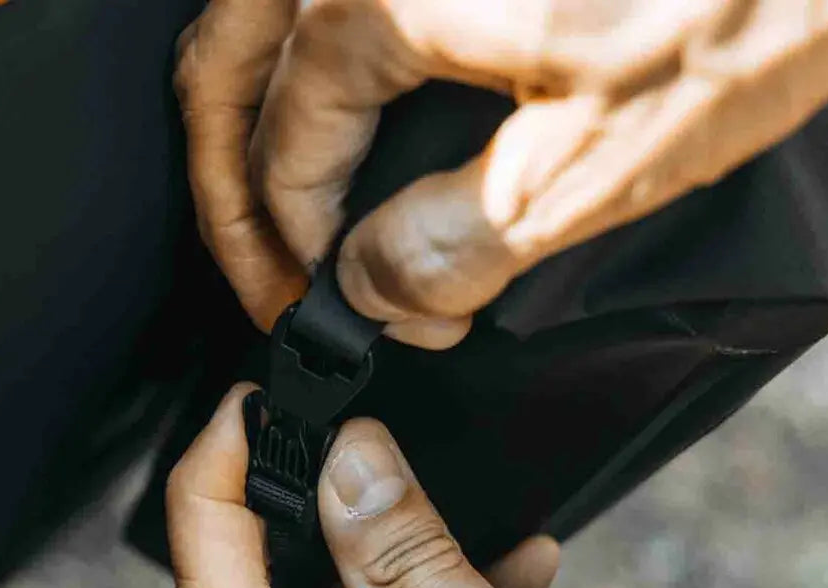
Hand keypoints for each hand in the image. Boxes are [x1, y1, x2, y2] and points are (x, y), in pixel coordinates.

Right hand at [179, 0, 827, 348]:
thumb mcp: (601, 154)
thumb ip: (460, 236)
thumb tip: (369, 290)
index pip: (282, 153)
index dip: (300, 256)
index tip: (341, 315)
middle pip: (227, 74)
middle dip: (233, 191)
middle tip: (267, 276)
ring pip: (262, 24)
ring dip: (257, 123)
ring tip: (286, 212)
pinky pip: (328, 0)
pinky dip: (314, 71)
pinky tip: (344, 124)